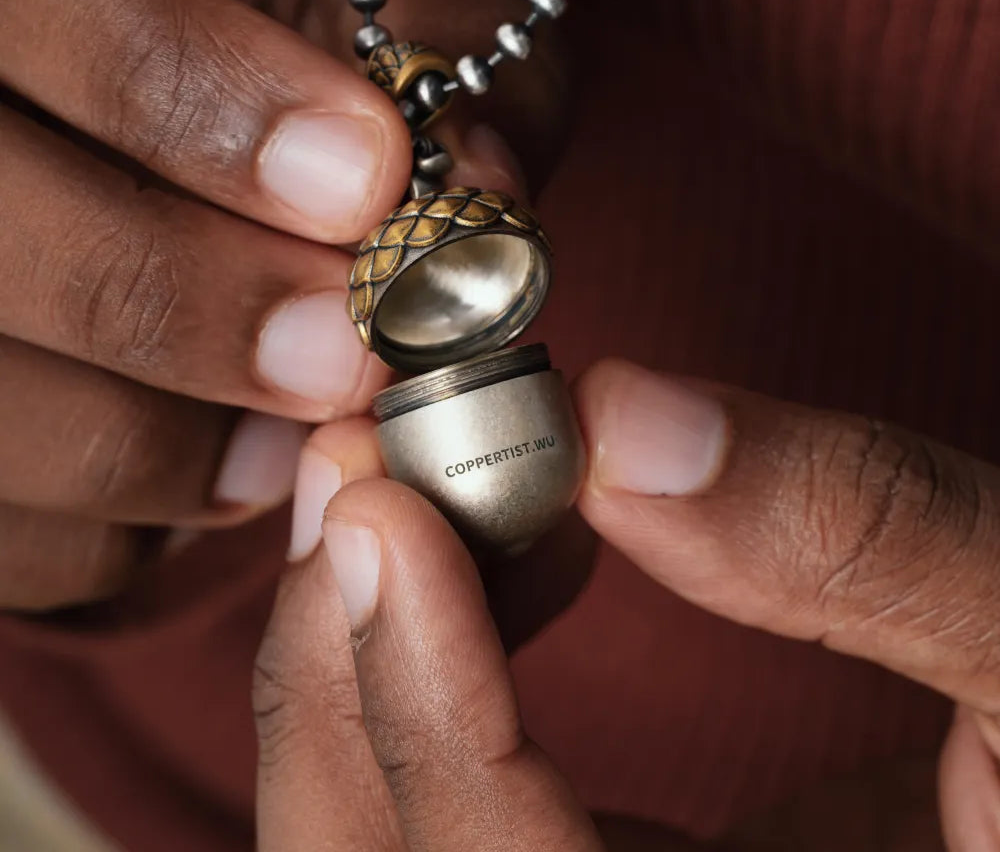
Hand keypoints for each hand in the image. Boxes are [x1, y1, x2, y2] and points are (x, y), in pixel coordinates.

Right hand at [0, 0, 563, 608]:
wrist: (138, 86)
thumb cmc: (249, 30)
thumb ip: (438, 39)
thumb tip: (482, 180)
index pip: (41, 6)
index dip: (213, 108)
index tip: (370, 177)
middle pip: (2, 244)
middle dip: (203, 310)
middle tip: (349, 344)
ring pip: (8, 413)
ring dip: (179, 439)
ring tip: (303, 402)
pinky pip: (33, 533)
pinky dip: (141, 517)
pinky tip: (224, 447)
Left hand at [255, 354, 999, 850]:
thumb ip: (874, 535)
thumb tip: (630, 425)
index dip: (426, 713)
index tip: (380, 507)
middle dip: (341, 679)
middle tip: (354, 478)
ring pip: (393, 838)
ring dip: (361, 664)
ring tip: (400, 495)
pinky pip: (456, 793)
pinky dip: (424, 671)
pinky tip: (475, 561)